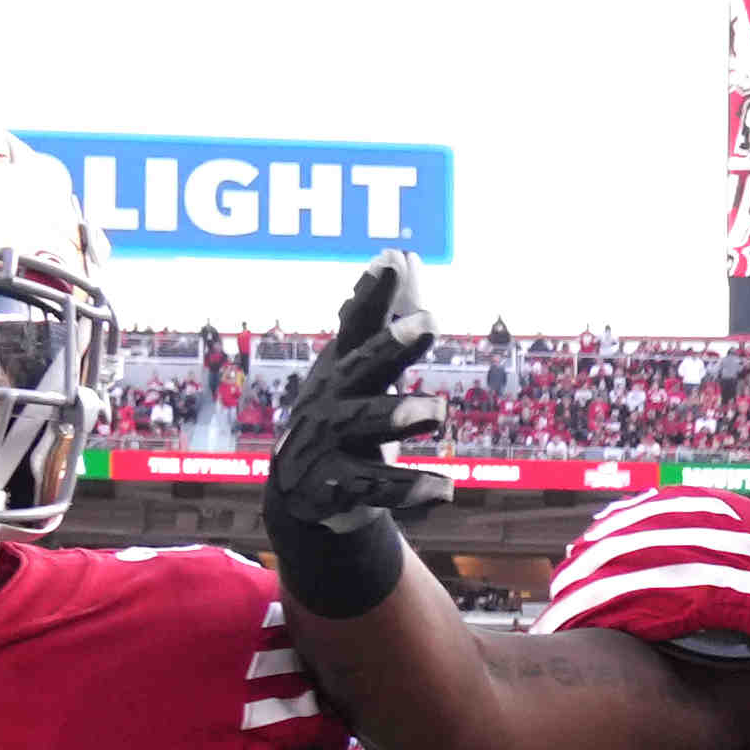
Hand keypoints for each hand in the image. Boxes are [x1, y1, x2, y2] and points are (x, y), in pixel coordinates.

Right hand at [266, 258, 450, 622]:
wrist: (303, 496)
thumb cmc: (344, 415)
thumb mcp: (360, 369)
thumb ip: (384, 319)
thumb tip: (401, 254)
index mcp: (345, 369)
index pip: (358, 325)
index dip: (373, 295)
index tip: (394, 261)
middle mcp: (333, 400)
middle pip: (361, 368)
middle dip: (390, 345)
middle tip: (428, 322)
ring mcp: (328, 444)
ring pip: (363, 426)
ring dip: (398, 414)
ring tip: (439, 408)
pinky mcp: (332, 490)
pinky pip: (373, 489)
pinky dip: (410, 490)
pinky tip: (446, 489)